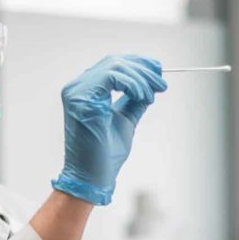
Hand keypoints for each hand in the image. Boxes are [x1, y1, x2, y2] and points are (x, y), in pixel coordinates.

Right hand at [52, 55, 166, 204]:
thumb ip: (133, 101)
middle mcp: (77, 88)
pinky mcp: (81, 99)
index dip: (138, 63)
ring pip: (115, 67)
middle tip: (161, 83)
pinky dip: (132, 84)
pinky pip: (111, 77)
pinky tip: (143, 96)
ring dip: (141, 78)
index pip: (112, 64)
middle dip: (143, 69)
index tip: (158, 71)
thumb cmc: (104, 154)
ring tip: (153, 94)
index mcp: (85, 91)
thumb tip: (150, 86)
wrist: (93, 177)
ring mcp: (76, 92)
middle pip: (114, 61)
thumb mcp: (125, 119)